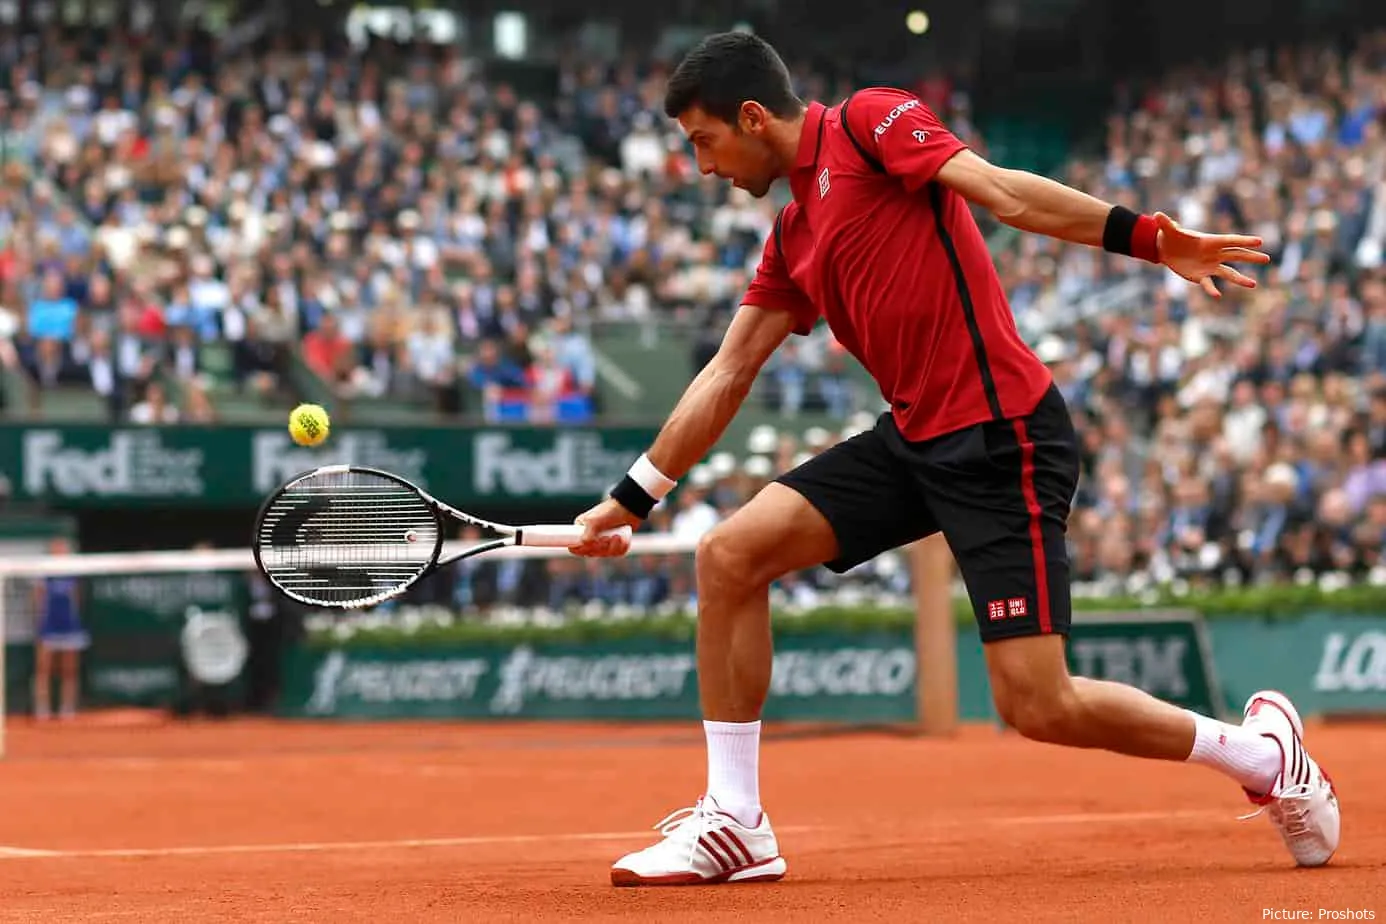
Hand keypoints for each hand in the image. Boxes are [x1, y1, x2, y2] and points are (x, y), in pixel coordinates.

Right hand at [569, 498, 639, 557]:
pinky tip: (622, 539)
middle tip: (607, 538)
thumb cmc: (609, 511)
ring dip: (612, 547)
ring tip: (617, 536)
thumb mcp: (594, 520)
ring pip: (604, 554)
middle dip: (600, 548)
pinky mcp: (614, 544)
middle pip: (590, 553)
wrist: (628, 508)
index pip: (575, 548)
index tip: (592, 544)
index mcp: (580, 531)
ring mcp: (602, 542)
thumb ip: (587, 533)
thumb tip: (584, 544)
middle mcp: (590, 537)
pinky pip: (615, 553)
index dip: (582, 550)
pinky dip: (620, 548)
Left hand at [1154, 212, 1270, 297]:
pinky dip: (1212, 289)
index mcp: (1210, 240)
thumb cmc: (1170, 236)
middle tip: (1267, 259)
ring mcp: (1209, 265)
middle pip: (1236, 255)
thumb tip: (1156, 215)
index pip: (1230, 240)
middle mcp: (1214, 253)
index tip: (1259, 241)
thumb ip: (1165, 224)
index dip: (1244, 241)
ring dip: (1240, 278)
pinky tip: (1217, 296)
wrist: (1165, 249)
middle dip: (1251, 257)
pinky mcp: (1201, 276)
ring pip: (1228, 272)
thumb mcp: (1168, 230)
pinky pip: (1208, 284)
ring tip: (1253, 284)